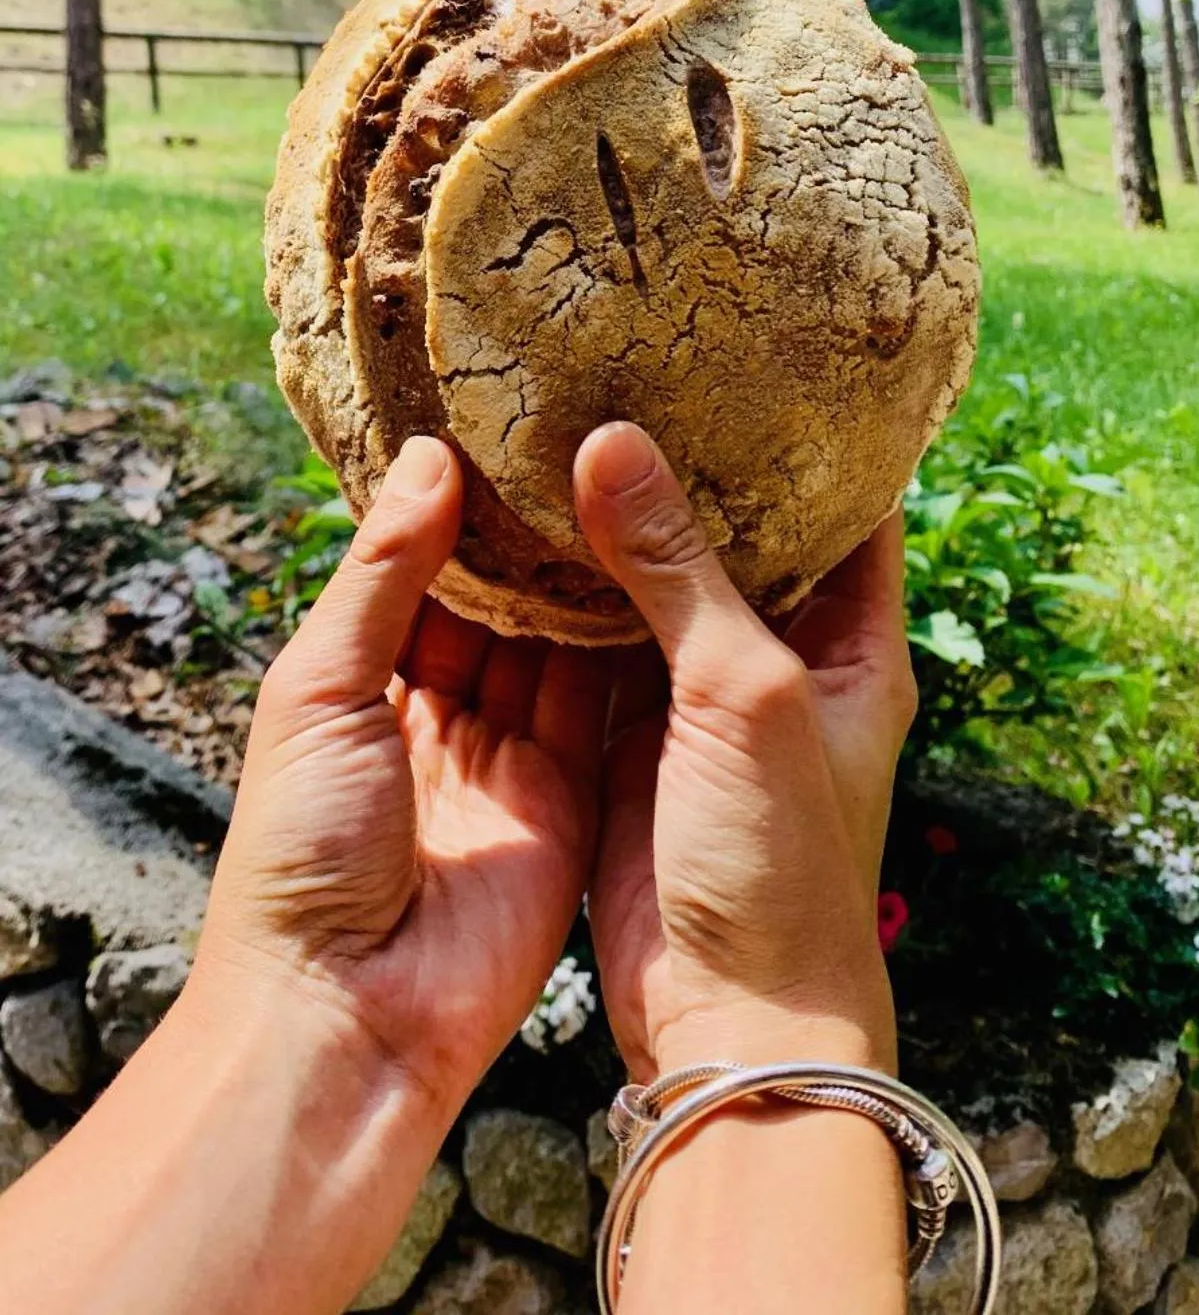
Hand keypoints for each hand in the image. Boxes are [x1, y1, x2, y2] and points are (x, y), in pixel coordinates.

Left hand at [195, 435, 612, 1125]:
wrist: (350, 1013)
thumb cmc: (302, 851)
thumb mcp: (321, 690)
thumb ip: (381, 575)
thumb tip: (428, 457)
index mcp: (361, 685)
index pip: (418, 571)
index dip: (458, 505)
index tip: (506, 425)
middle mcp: (437, 714)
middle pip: (496, 602)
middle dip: (533, 534)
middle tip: (588, 440)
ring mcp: (506, 758)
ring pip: (554, 645)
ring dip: (584, 578)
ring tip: (631, 483)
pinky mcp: (568, 799)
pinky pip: (599, 707)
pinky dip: (623, 645)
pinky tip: (654, 570)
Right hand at [576, 422, 915, 1081]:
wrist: (732, 1016)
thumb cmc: (780, 863)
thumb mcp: (744, 694)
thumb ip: (680, 569)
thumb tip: (614, 443)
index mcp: (854, 639)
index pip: (848, 504)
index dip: (812, 428)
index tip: (752, 343)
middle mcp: (782, 658)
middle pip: (739, 533)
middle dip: (685, 461)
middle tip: (622, 368)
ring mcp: (702, 699)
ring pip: (654, 584)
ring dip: (611, 522)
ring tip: (554, 422)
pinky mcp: (631, 738)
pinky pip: (594, 642)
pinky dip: (560, 591)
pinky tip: (515, 527)